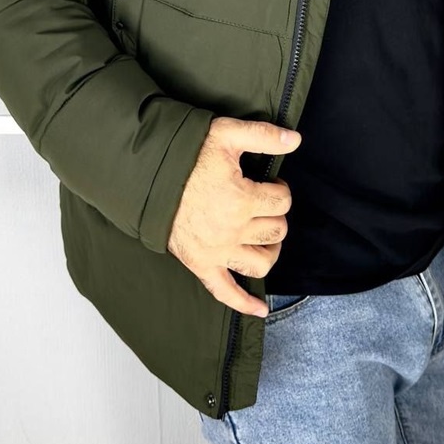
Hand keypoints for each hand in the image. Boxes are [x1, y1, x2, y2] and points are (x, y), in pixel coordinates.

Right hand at [166, 117, 300, 317]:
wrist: (148, 175)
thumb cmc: (187, 153)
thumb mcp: (226, 134)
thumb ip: (263, 136)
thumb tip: (295, 139)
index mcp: (240, 199)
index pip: (282, 201)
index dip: (281, 188)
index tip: (270, 182)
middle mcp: (231, 231)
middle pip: (276, 230)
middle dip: (276, 214)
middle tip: (264, 202)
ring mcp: (216, 252)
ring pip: (262, 262)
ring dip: (270, 249)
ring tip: (265, 234)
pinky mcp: (200, 265)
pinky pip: (225, 292)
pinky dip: (243, 303)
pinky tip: (261, 310)